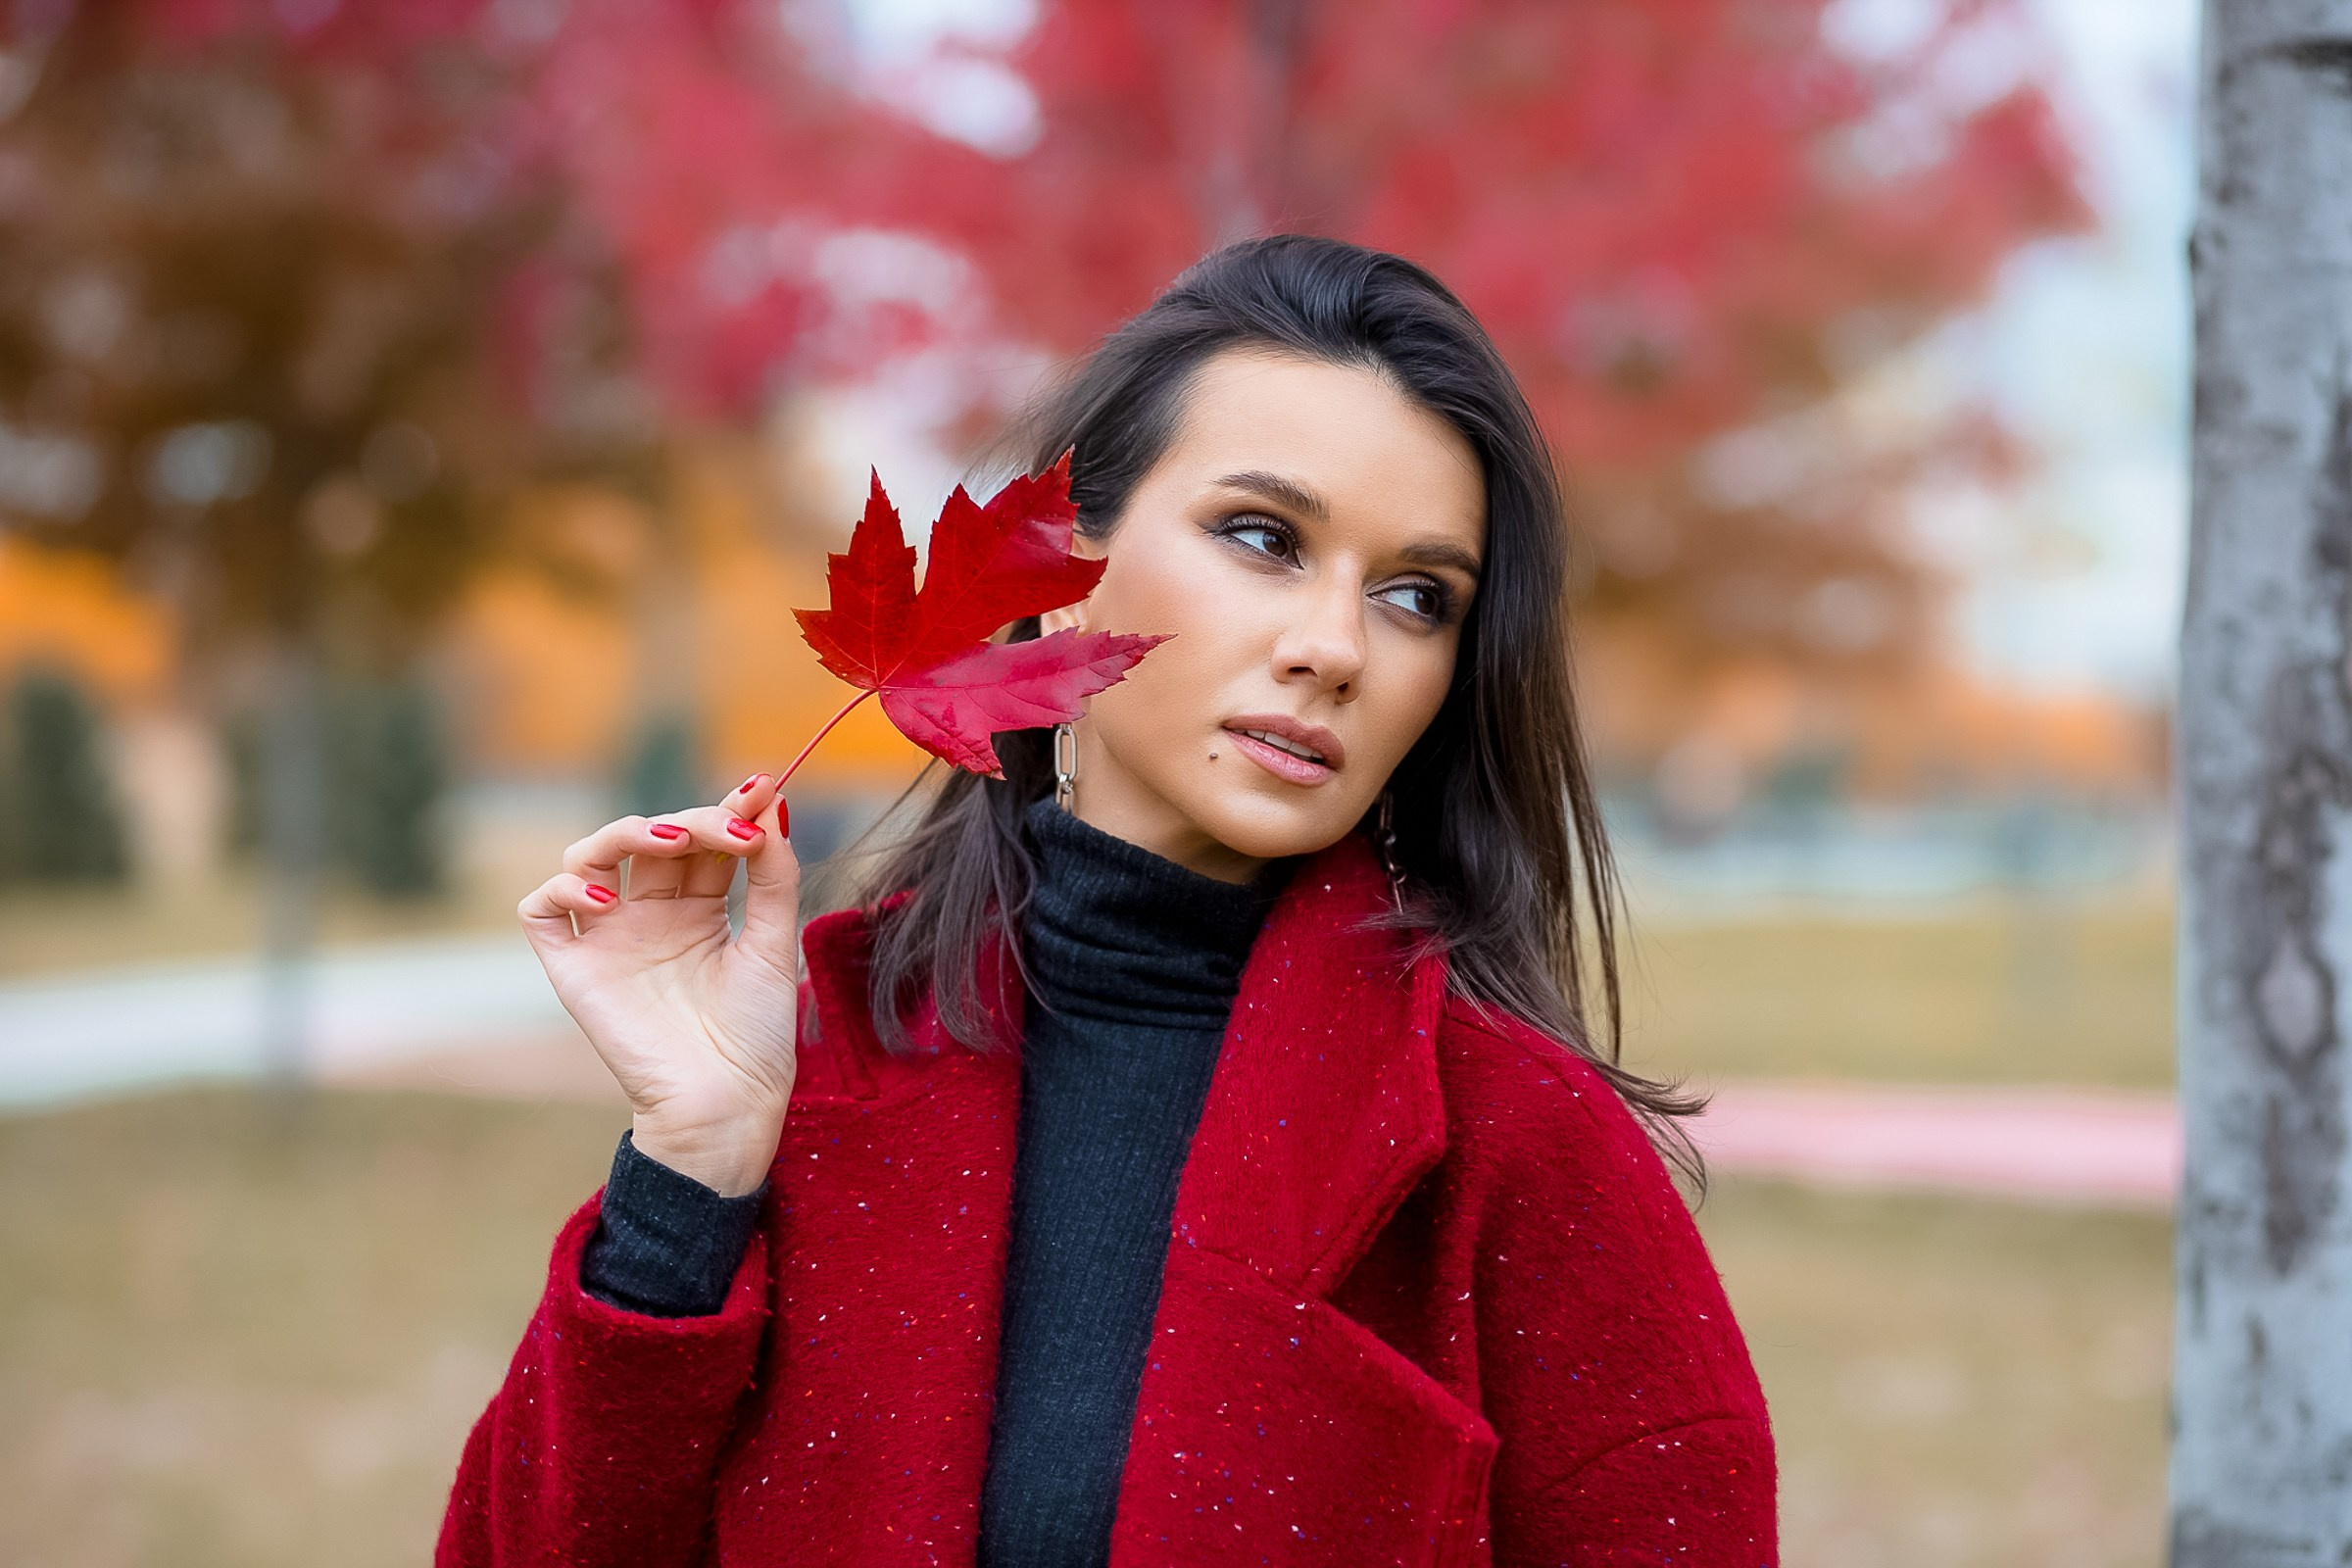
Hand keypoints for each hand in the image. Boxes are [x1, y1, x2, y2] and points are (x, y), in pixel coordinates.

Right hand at [517, 772, 798, 1195]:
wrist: (726, 1104)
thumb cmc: (755, 1037)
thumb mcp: (776, 947)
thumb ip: (774, 877)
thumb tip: (774, 804)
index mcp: (699, 910)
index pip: (702, 841)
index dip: (725, 812)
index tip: (759, 790)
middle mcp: (650, 916)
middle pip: (653, 839)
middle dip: (691, 820)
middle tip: (732, 827)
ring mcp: (609, 938)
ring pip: (591, 854)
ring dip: (627, 834)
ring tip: (672, 844)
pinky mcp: (573, 967)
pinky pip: (542, 909)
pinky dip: (565, 889)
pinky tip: (609, 902)